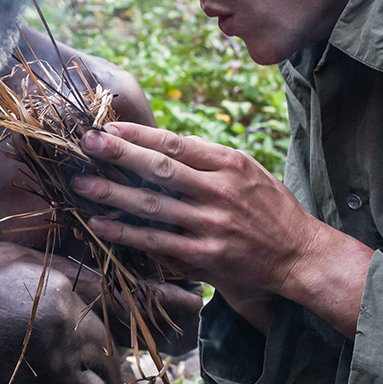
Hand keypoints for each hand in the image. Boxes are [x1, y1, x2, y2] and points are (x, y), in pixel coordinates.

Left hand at [72, 122, 372, 335]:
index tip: (109, 128)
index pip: (177, 144)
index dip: (140, 135)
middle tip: (87, 144)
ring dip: (113, 194)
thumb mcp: (248, 172)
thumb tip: (163, 145)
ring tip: (82, 184)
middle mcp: (220, 191)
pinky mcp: (206, 255)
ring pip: (153, 206)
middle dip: (119, 155)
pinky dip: (126, 233)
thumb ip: (209, 160)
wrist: (300, 256)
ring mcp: (212, 224)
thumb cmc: (272, 210)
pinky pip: (157, 242)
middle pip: (160, 169)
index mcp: (230, 164)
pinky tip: (101, 224)